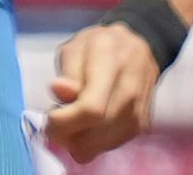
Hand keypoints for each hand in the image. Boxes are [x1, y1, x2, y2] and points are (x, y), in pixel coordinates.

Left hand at [46, 22, 161, 162]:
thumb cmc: (99, 46)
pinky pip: (110, 146)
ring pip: (102, 144)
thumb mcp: (76, 48)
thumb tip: (59, 91)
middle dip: (67, 135)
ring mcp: (139, 108)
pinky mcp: (141, 123)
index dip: (65, 122)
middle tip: (56, 122)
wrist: (136, 46)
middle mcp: (131, 87)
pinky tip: (87, 125)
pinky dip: (93, 142)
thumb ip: (68, 72)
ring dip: (79, 141)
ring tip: (72, 121)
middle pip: (96, 132)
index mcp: (111, 60)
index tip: (50, 118)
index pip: (91, 108)